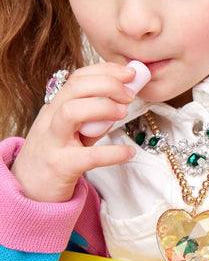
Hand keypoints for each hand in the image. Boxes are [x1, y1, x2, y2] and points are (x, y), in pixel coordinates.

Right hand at [12, 62, 137, 202]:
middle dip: (106, 84)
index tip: (130, 73)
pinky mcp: (60, 167)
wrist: (27, 190)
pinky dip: (113, 153)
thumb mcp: (72, 131)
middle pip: (74, 88)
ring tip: (124, 114)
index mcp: (55, 107)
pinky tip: (129, 153)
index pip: (77, 78)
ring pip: (71, 112)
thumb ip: (94, 116)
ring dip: (102, 107)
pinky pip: (89, 156)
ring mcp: (53, 143)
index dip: (105, 71)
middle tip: (130, 95)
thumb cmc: (56, 156)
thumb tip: (124, 101)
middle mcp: (50, 120)